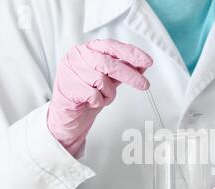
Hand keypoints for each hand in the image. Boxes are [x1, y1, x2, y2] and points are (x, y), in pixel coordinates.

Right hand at [48, 39, 152, 156]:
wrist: (67, 115)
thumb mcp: (108, 80)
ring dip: (109, 94)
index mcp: (88, 50)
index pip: (112, 46)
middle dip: (130, 75)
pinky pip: (93, 95)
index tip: (147, 61)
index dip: (131, 53)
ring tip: (102, 98)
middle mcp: (77, 56)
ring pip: (102, 80)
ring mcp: (70, 71)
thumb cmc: (86, 95)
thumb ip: (122, 71)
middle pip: (108, 63)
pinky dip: (98, 102)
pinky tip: (91, 102)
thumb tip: (142, 66)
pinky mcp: (67, 88)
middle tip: (144, 85)